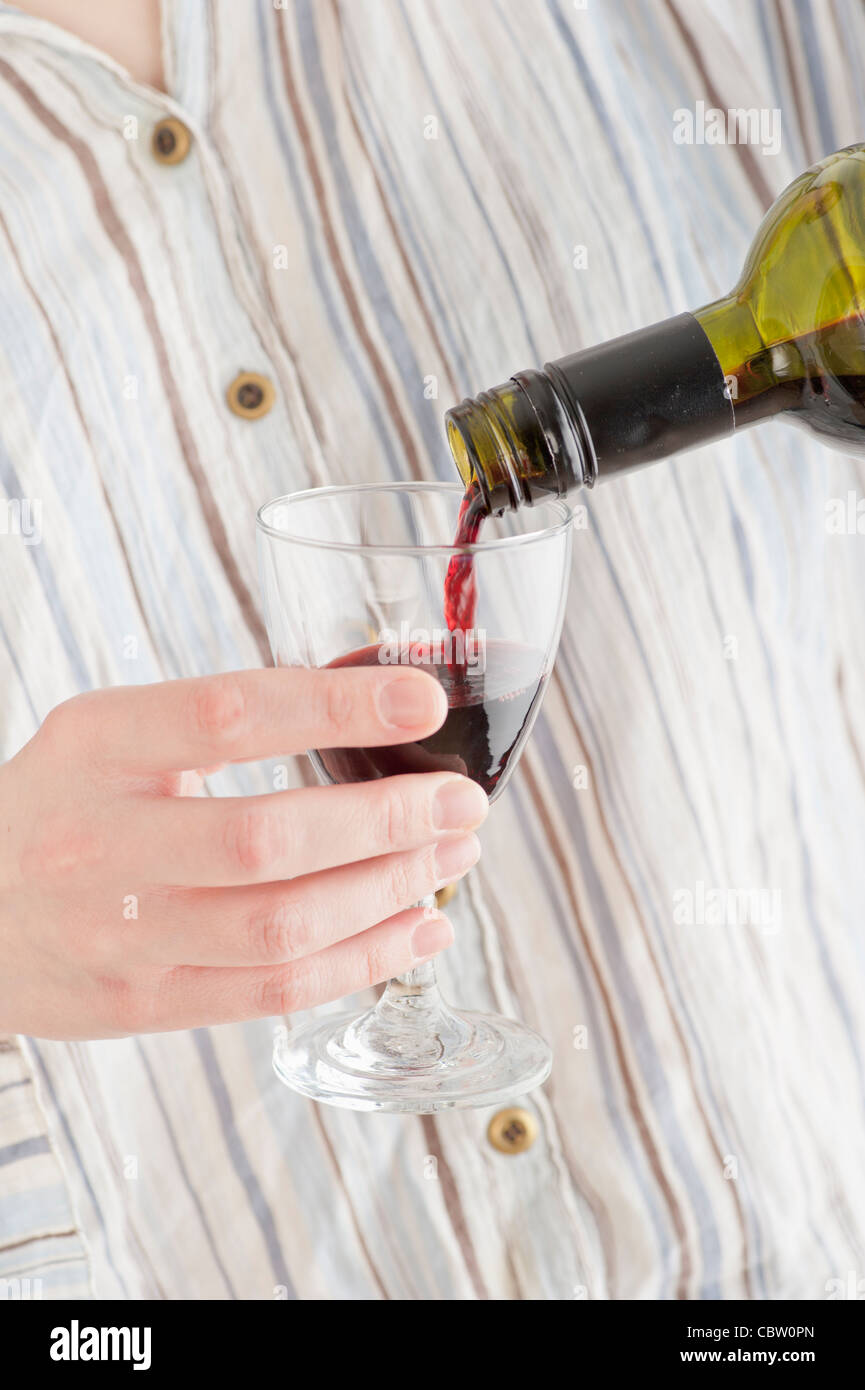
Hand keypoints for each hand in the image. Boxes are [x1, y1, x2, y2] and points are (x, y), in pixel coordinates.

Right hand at [0, 668, 486, 1038]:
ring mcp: (118, 934)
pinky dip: (361, 960)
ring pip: (280, 925)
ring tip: (451, 857)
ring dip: (388, 892)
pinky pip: (272, 991)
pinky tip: (418, 928)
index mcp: (97, 744)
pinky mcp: (140, 1005)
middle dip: (387, 821)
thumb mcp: (108, 734)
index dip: (335, 708)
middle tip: (461, 801)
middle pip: (267, 838)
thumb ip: (214, 721)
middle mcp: (101, 840)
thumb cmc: (60, 806)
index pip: (228, 715)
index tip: (423, 700)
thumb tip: (371, 708)